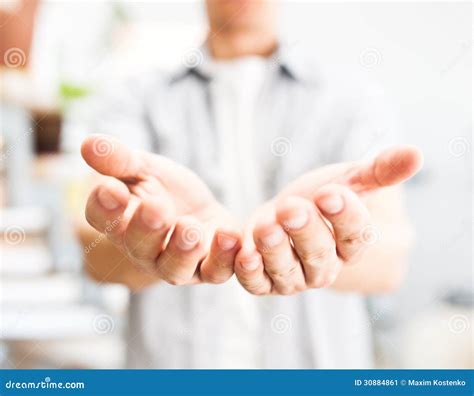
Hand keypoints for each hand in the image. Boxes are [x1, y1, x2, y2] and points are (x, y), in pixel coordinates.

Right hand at [82, 134, 240, 285]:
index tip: (111, 188)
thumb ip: (121, 160)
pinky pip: (216, 271)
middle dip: (146, 229)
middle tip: (156, 208)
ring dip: (182, 250)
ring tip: (190, 227)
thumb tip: (88, 144)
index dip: (104, 207)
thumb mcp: (146, 168)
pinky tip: (229, 235)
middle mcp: (145, 250)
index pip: (103, 220)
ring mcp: (178, 264)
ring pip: (175, 268)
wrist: (204, 209)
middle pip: (139, 247)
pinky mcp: (210, 268)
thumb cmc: (167, 191)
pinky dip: (224, 258)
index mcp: (122, 223)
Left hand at [234, 146, 422, 294]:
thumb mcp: (347, 179)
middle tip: (292, 207)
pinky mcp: (263, 279)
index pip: (356, 237)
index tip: (331, 193)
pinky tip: (243, 252)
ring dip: (275, 251)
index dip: (345, 216)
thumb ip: (377, 171)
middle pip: (320, 255)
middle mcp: (324, 266)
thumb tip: (415, 154)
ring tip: (266, 226)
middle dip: (306, 231)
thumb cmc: (319, 197)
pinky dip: (249, 272)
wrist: (286, 211)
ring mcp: (293, 276)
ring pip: (288, 273)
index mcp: (350, 244)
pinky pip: (257, 283)